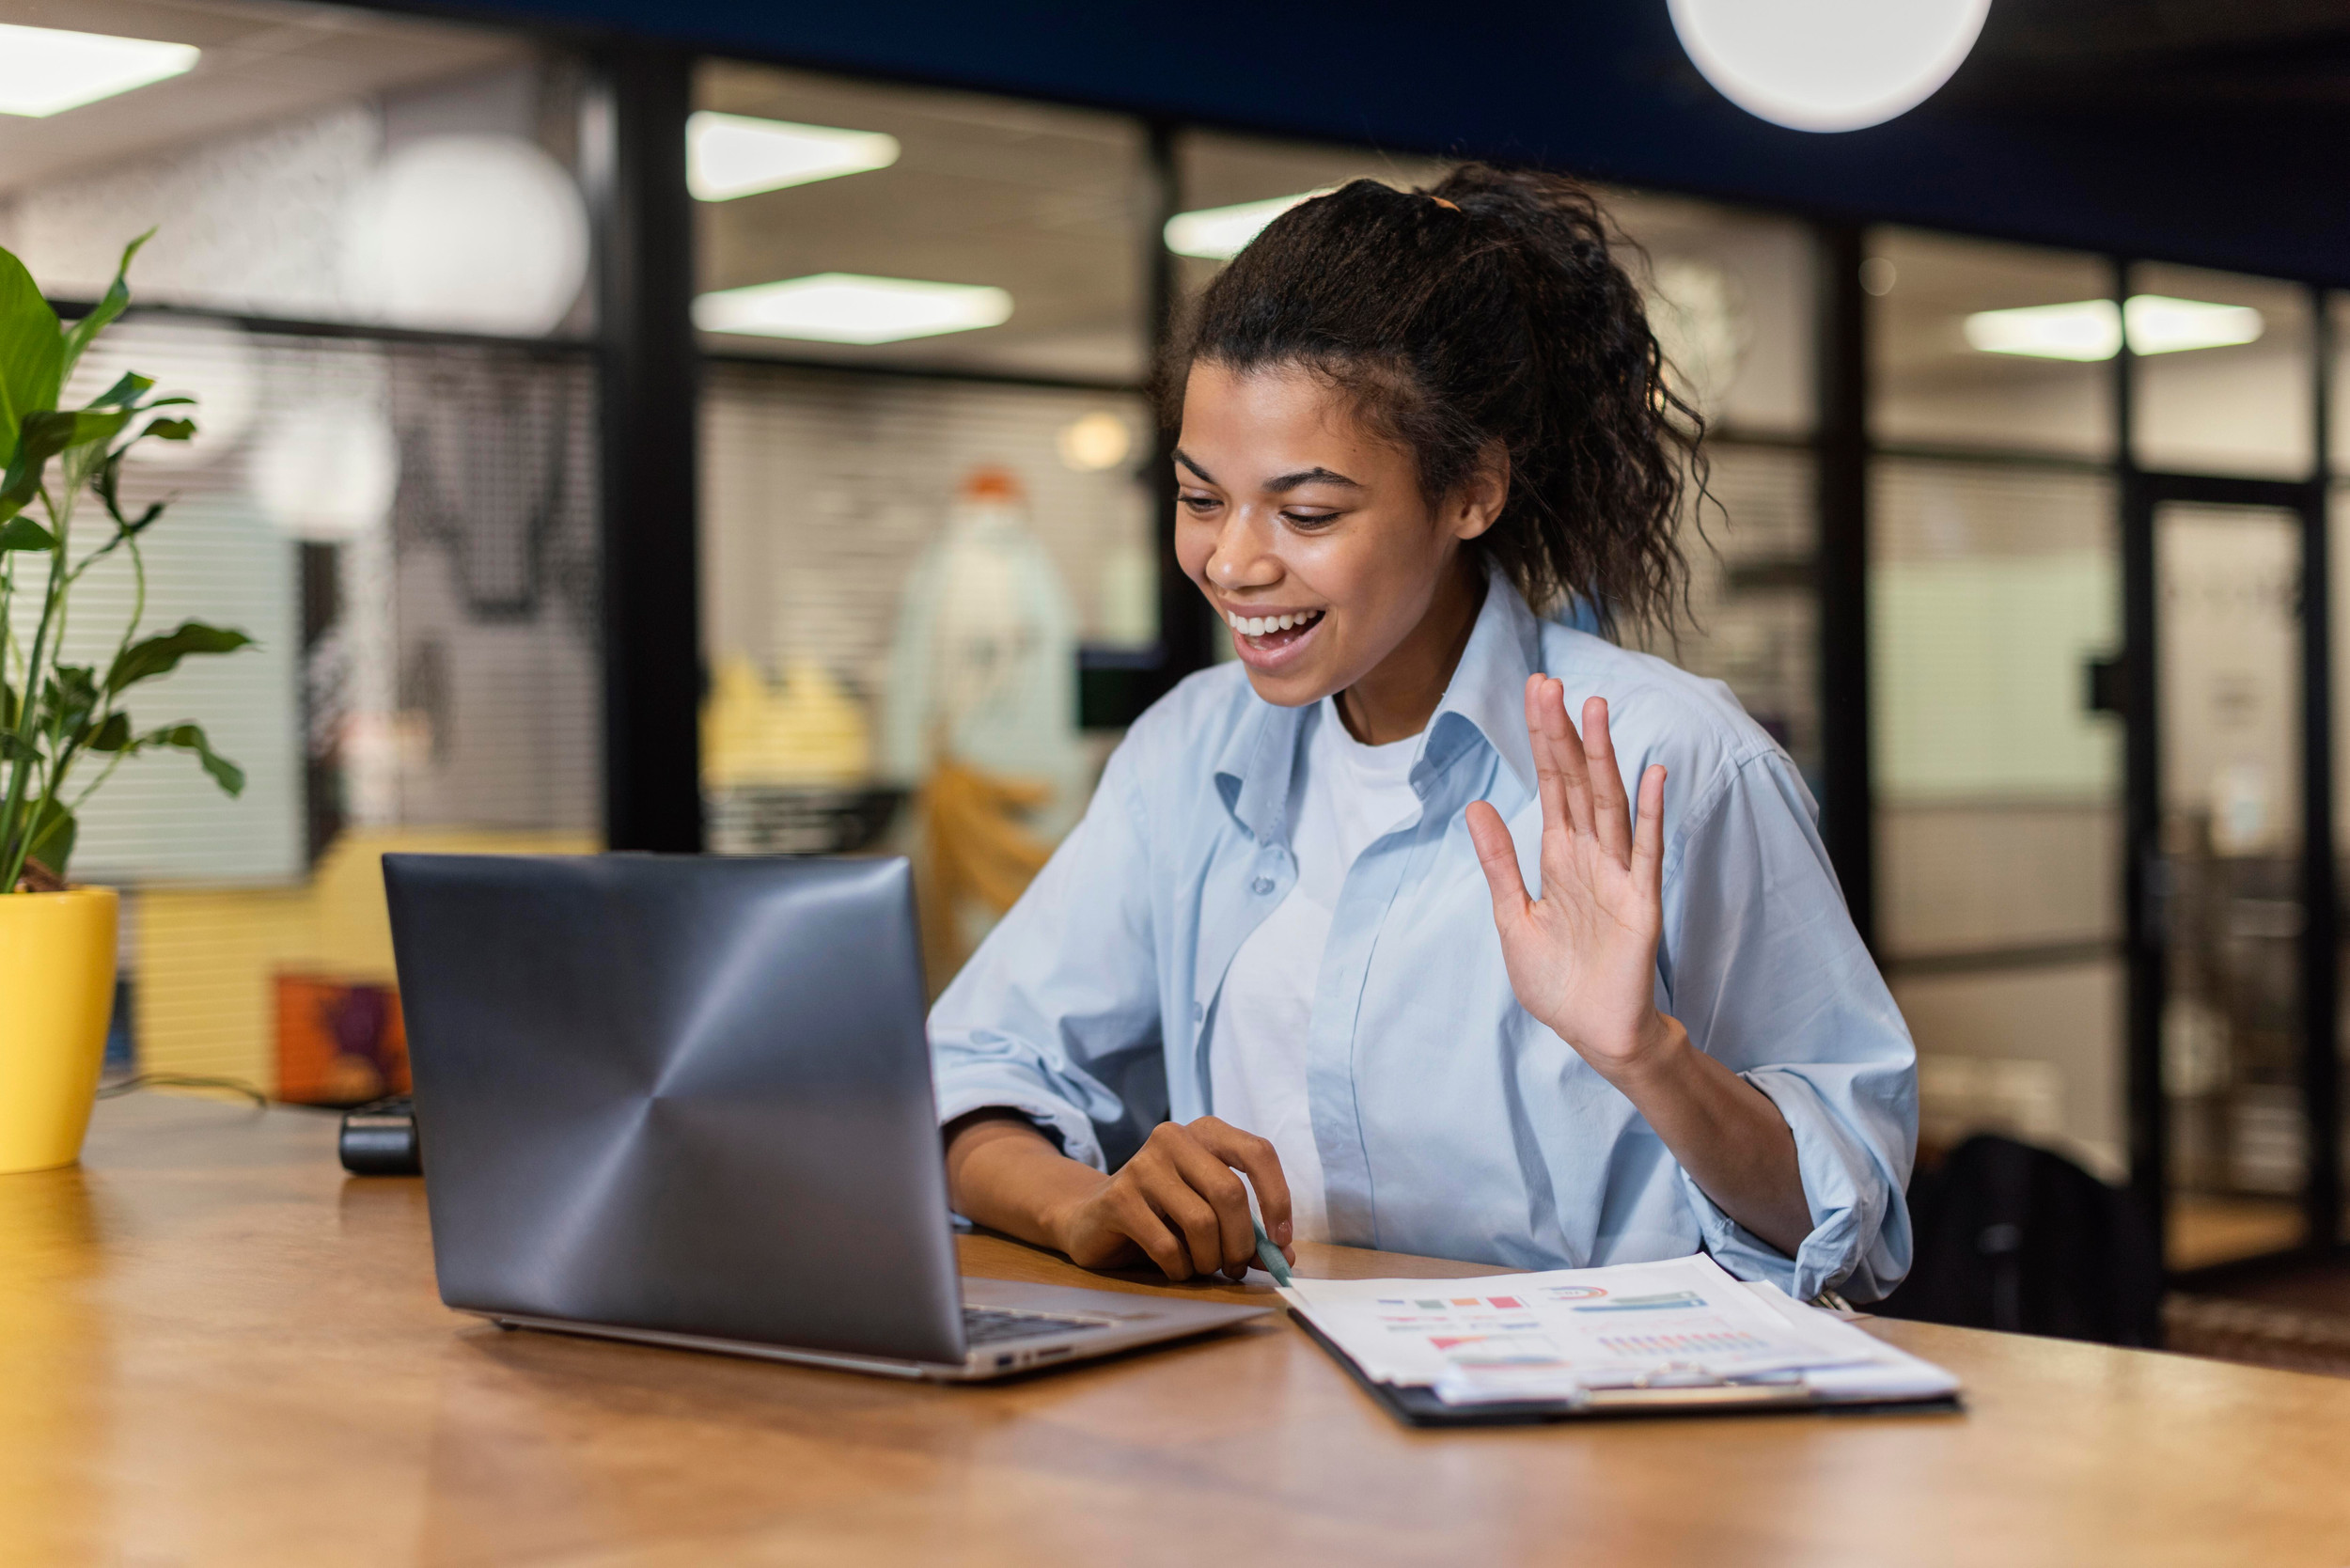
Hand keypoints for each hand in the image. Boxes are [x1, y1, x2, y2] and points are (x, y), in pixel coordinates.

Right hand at [1043, 1116, 1293, 1281]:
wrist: (1091, 1217)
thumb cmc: (1163, 1215)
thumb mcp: (1212, 1215)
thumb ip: (1250, 1232)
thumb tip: (1285, 1257)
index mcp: (1206, 1132)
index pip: (1258, 1153)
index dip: (1278, 1199)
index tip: (1282, 1239)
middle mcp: (1174, 1138)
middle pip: (1230, 1193)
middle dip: (1242, 1242)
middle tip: (1238, 1267)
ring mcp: (1142, 1165)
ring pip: (1202, 1222)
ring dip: (1211, 1259)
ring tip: (1204, 1267)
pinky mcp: (1118, 1198)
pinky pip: (1168, 1245)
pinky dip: (1180, 1268)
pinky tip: (1176, 1268)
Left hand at [1464, 676, 1673, 1081]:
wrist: (1593, 1034)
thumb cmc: (1558, 981)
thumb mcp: (1512, 917)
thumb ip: (1499, 863)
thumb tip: (1476, 807)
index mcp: (1559, 858)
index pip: (1552, 786)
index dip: (1543, 741)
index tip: (1535, 693)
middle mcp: (1591, 857)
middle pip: (1577, 783)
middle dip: (1562, 735)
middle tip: (1550, 682)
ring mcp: (1618, 876)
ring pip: (1610, 804)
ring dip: (1603, 758)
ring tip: (1594, 709)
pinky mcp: (1641, 904)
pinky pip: (1646, 851)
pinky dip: (1649, 813)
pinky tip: (1651, 773)